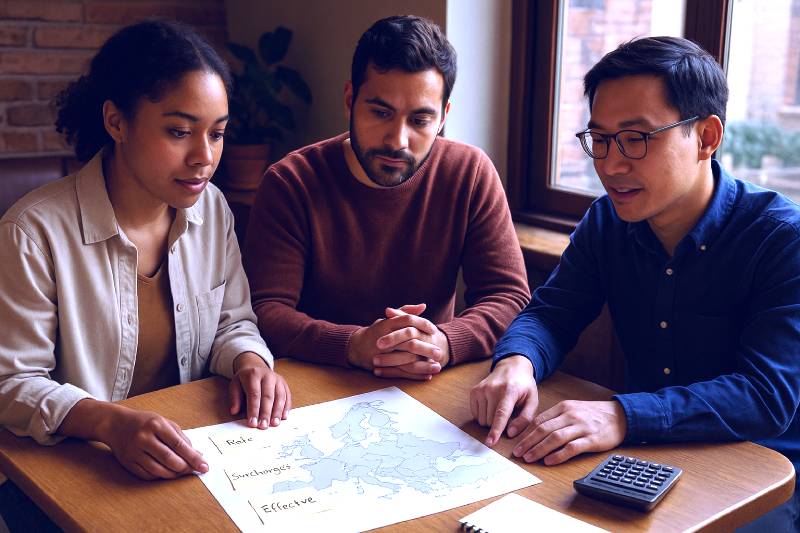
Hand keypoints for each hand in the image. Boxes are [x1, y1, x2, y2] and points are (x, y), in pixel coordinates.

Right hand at [101, 404, 208, 480]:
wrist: (115, 424)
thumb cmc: (145, 422)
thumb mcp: (164, 422)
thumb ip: (181, 438)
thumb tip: (196, 455)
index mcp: (156, 425)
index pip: (178, 445)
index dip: (193, 457)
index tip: (204, 466)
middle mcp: (144, 438)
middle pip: (169, 459)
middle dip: (185, 467)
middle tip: (194, 470)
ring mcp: (134, 451)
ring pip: (158, 470)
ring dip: (174, 474)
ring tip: (181, 471)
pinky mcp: (127, 462)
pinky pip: (147, 475)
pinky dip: (160, 476)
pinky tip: (167, 472)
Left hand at [229, 352, 291, 428]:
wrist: (256, 366)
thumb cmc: (245, 378)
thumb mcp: (235, 384)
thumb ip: (234, 398)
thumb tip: (234, 411)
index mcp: (254, 375)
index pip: (254, 394)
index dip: (253, 410)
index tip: (252, 423)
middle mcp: (268, 376)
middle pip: (268, 396)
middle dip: (266, 413)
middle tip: (264, 426)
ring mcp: (278, 379)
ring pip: (280, 397)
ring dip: (277, 412)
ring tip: (274, 424)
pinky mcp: (284, 383)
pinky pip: (287, 396)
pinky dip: (286, 407)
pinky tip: (283, 417)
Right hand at [347, 304, 446, 379]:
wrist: (355, 347)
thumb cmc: (376, 332)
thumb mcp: (388, 319)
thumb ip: (405, 312)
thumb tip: (423, 306)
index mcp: (387, 325)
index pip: (407, 321)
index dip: (422, 324)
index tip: (434, 330)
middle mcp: (385, 339)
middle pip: (409, 342)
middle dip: (426, 348)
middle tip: (439, 352)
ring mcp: (383, 354)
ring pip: (406, 360)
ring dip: (424, 365)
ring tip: (437, 367)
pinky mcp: (382, 367)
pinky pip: (402, 372)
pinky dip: (416, 375)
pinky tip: (427, 375)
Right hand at [470, 355, 538, 446]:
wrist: (511, 367)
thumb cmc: (524, 386)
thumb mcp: (532, 400)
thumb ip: (525, 419)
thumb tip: (510, 433)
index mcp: (510, 391)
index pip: (501, 413)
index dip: (496, 430)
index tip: (490, 442)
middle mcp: (492, 388)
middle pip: (490, 421)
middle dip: (499, 424)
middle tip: (508, 413)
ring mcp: (481, 389)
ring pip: (482, 420)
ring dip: (491, 420)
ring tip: (500, 408)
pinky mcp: (474, 391)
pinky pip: (475, 415)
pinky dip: (483, 415)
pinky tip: (491, 406)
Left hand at [512, 400, 626, 464]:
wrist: (619, 415)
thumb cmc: (593, 414)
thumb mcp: (573, 409)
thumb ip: (556, 418)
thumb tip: (536, 431)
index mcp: (563, 407)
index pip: (539, 420)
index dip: (526, 432)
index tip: (516, 443)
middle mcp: (570, 416)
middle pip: (544, 429)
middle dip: (528, 442)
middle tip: (518, 453)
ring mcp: (581, 427)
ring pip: (555, 438)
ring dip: (539, 449)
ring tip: (529, 458)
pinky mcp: (591, 440)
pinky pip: (571, 448)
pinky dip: (558, 455)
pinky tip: (549, 461)